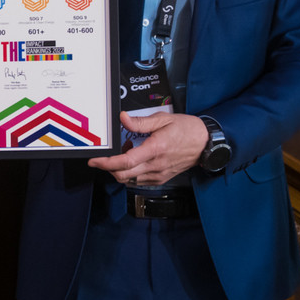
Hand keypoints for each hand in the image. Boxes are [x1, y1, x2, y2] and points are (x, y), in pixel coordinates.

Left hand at [86, 112, 208, 187]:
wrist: (205, 144)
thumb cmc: (186, 130)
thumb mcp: (163, 119)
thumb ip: (140, 122)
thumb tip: (122, 118)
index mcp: (155, 149)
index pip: (125, 162)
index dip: (106, 163)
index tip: (95, 160)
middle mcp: (156, 165)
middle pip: (123, 175)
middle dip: (108, 168)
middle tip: (107, 155)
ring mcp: (158, 174)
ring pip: (129, 180)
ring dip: (120, 170)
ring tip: (126, 152)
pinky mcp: (160, 179)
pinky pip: (138, 181)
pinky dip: (130, 173)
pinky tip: (135, 159)